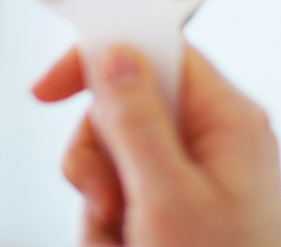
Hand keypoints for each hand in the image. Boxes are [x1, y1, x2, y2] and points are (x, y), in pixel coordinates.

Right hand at [32, 43, 280, 246]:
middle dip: (100, 159)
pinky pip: (120, 202)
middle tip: (109, 200)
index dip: (103, 58)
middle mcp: (215, 143)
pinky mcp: (178, 215)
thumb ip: (136, 123)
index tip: (52, 88)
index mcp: (228, 121)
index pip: (159, 52)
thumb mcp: (168, 200)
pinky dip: (111, 232)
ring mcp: (197, 181)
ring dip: (102, 207)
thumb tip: (113, 57)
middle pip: (124, 110)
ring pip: (113, 162)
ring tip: (126, 242)